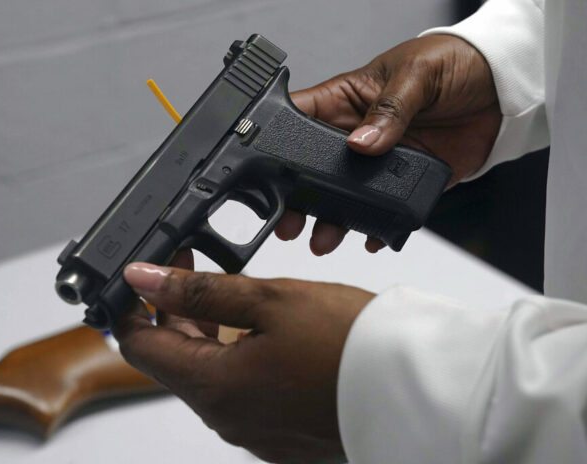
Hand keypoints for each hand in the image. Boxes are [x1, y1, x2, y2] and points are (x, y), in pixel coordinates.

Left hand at [114, 262, 374, 462]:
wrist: (416, 389)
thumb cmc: (350, 344)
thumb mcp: (269, 300)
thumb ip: (199, 292)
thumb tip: (143, 279)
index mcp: (215, 389)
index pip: (139, 347)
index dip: (131, 307)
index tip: (143, 277)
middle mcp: (227, 420)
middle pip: (174, 361)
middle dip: (173, 312)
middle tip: (190, 266)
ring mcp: (254, 432)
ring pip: (209, 376)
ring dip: (205, 334)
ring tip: (227, 291)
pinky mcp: (279, 434)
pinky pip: (240, 394)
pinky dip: (236, 359)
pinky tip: (258, 331)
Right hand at [275, 34, 501, 254]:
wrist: (503, 87)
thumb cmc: (453, 62)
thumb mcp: (417, 75)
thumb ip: (389, 109)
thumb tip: (361, 142)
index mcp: (345, 101)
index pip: (298, 119)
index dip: (277, 143)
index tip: (267, 169)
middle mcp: (355, 135)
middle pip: (312, 170)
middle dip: (297, 197)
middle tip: (290, 221)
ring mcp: (379, 162)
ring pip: (343, 197)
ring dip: (331, 220)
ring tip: (323, 238)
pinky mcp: (407, 181)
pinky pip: (385, 210)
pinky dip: (377, 227)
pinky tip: (371, 236)